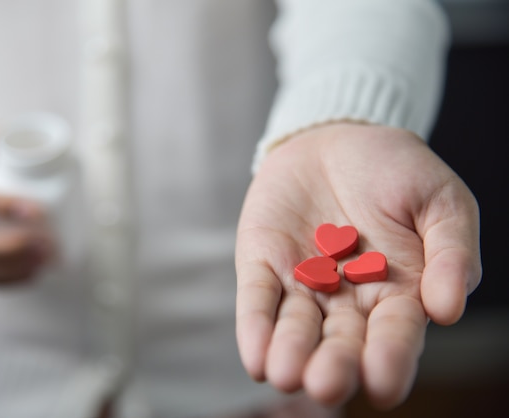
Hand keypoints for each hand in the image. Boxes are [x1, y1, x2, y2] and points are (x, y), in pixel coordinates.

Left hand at [235, 123, 480, 408]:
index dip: (390, 359)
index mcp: (397, 292)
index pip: (394, 335)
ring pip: (296, 328)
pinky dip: (256, 326)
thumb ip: (451, 252)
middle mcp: (346, 300)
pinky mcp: (263, 264)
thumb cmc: (395, 171)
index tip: (383, 385)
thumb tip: (448, 310)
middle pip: (340, 342)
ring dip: (290, 352)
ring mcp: (302, 284)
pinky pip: (258, 299)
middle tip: (326, 384)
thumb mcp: (441, 201)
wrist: (339, 137)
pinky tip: (256, 356)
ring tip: (286, 373)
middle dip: (334, 365)